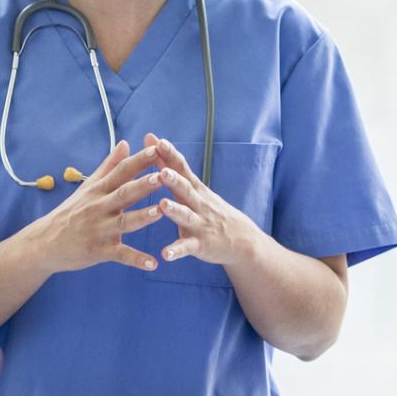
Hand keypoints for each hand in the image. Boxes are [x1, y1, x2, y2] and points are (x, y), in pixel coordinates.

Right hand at [28, 140, 167, 273]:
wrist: (44, 242)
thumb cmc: (71, 212)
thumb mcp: (89, 187)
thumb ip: (109, 166)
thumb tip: (125, 143)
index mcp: (99, 190)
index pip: (121, 171)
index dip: (138, 160)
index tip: (156, 148)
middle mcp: (99, 207)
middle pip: (124, 193)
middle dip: (143, 185)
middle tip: (162, 176)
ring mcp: (99, 229)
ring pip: (124, 222)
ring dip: (142, 217)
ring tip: (160, 212)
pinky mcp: (99, 251)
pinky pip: (120, 255)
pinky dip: (136, 260)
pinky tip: (153, 263)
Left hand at [147, 133, 262, 267]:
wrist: (242, 240)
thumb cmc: (210, 209)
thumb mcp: (194, 186)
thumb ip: (170, 165)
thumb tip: (154, 140)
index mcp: (194, 188)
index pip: (181, 167)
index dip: (170, 155)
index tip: (156, 141)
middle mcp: (198, 203)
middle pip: (185, 189)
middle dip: (174, 180)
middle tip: (162, 171)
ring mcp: (200, 224)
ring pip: (186, 216)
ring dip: (175, 211)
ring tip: (163, 205)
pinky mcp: (200, 244)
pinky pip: (187, 248)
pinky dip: (176, 251)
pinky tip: (165, 255)